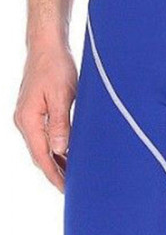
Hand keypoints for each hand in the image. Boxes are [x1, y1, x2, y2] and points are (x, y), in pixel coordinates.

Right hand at [14, 43, 77, 191]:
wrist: (46, 46)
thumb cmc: (55, 66)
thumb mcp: (61, 94)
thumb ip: (60, 123)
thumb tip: (59, 150)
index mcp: (28, 119)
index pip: (42, 156)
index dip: (54, 174)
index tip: (66, 189)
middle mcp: (24, 121)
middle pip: (39, 155)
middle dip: (55, 172)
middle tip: (72, 187)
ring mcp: (27, 116)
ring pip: (41, 146)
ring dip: (55, 160)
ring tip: (71, 174)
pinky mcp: (33, 110)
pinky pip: (43, 135)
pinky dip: (54, 146)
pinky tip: (65, 151)